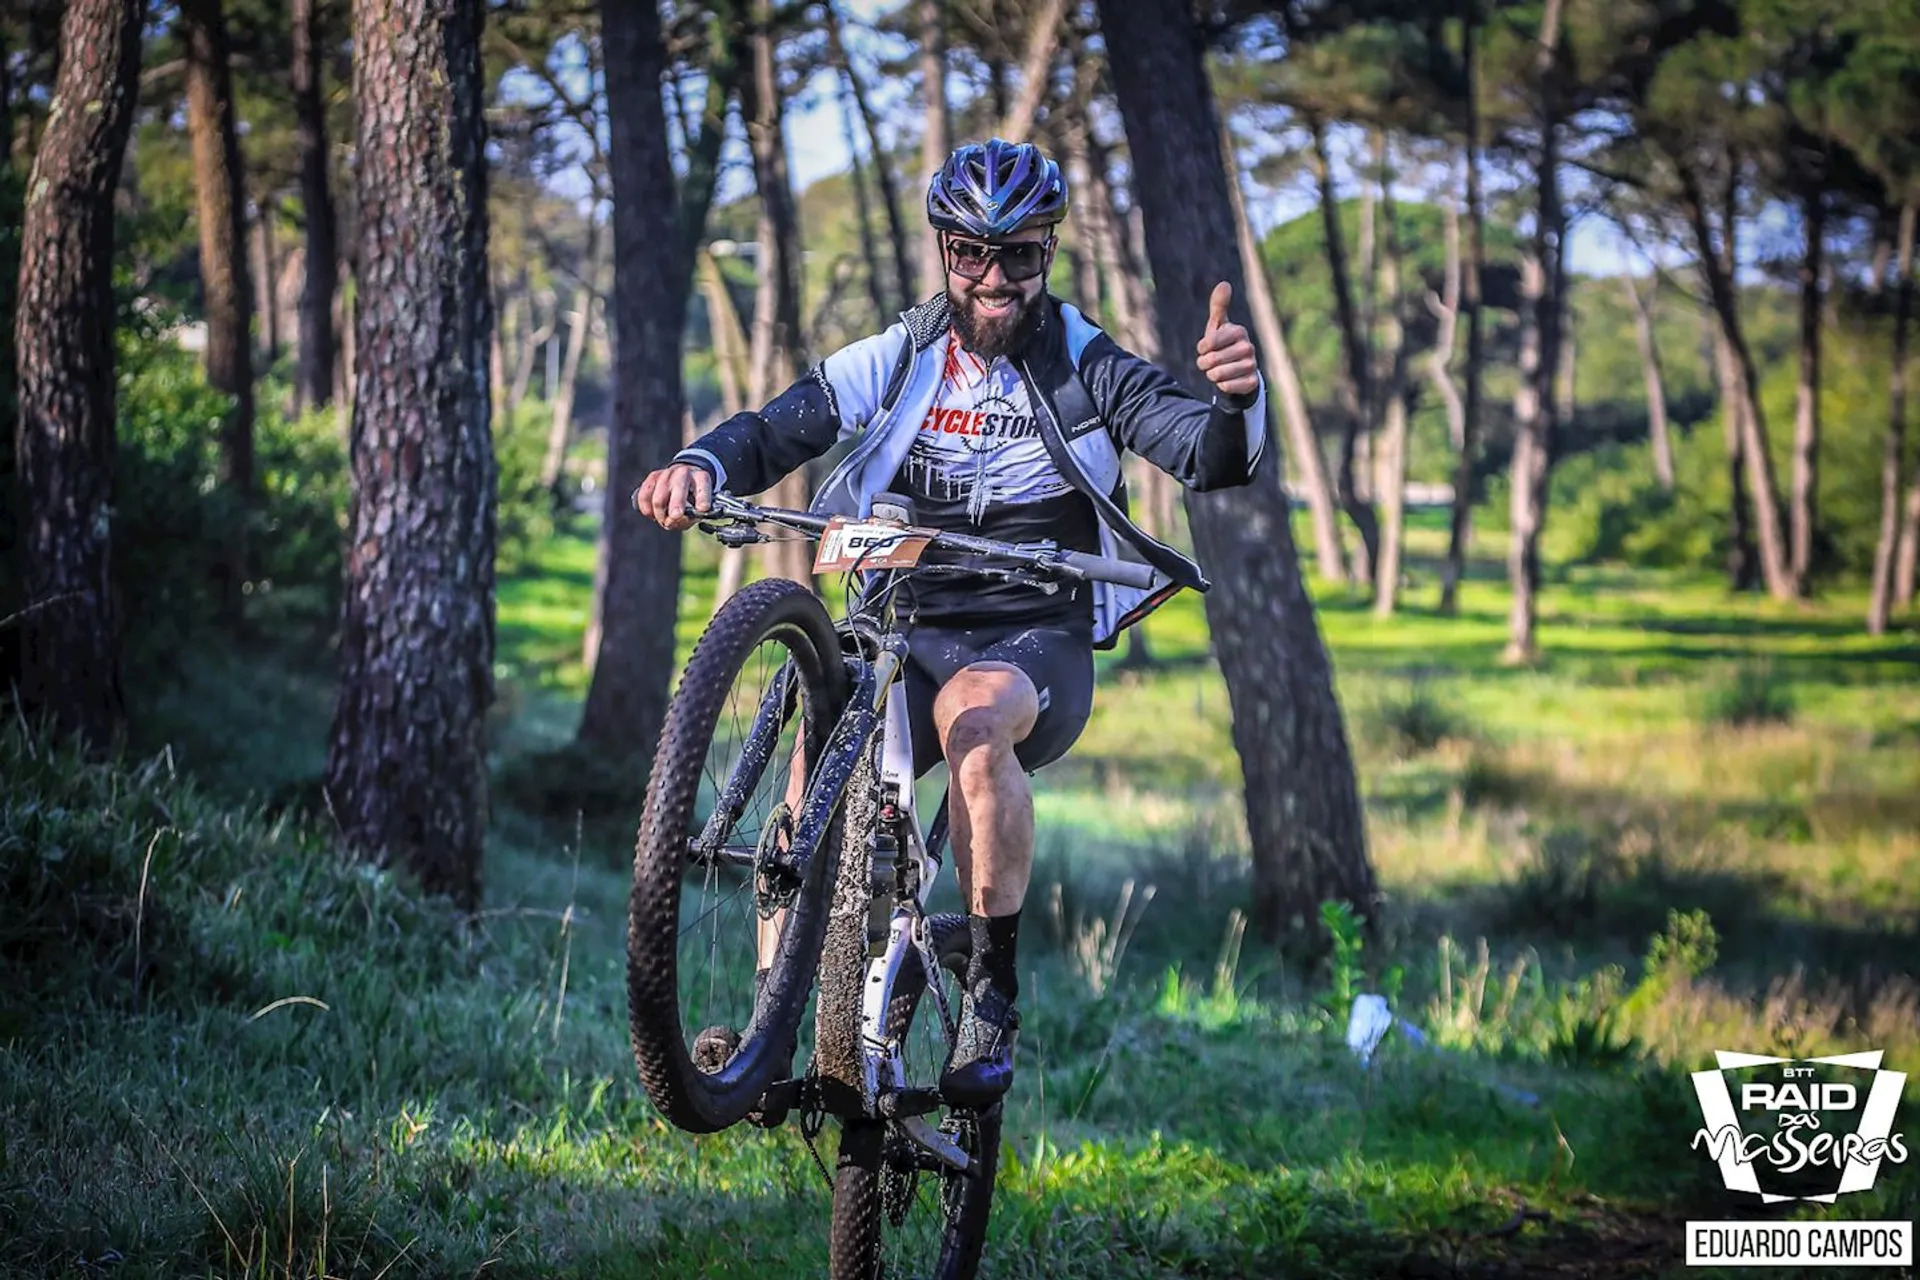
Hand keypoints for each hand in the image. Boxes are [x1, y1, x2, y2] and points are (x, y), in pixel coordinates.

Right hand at [632, 462, 714, 530]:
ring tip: (664, 521)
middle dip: (677, 503)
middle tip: (676, 516)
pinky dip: (646, 508)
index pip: (703, 484)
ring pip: (659, 495)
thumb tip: (671, 521)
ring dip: (660, 513)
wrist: (683, 481)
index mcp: (701, 478)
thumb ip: (688, 518)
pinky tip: (651, 515)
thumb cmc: (693, 500)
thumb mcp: (697, 508)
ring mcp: (668, 473)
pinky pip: (645, 495)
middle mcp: (684, 472)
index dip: (703, 496)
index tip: (702, 509)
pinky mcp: (653, 476)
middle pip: (679, 486)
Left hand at [1196, 281, 1257, 397]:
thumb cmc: (1224, 345)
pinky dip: (1222, 386)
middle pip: (1211, 360)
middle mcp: (1248, 347)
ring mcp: (1251, 365)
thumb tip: (1224, 284)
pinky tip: (1227, 381)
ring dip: (1212, 375)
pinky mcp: (1252, 382)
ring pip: (1217, 375)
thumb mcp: (1219, 326)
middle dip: (1204, 364)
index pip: (1208, 343)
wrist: (1238, 371)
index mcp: (1239, 331)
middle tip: (1210, 362)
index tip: (1205, 348)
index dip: (1202, 348)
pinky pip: (1227, 387)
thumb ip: (1219, 306)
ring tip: (1218, 371)